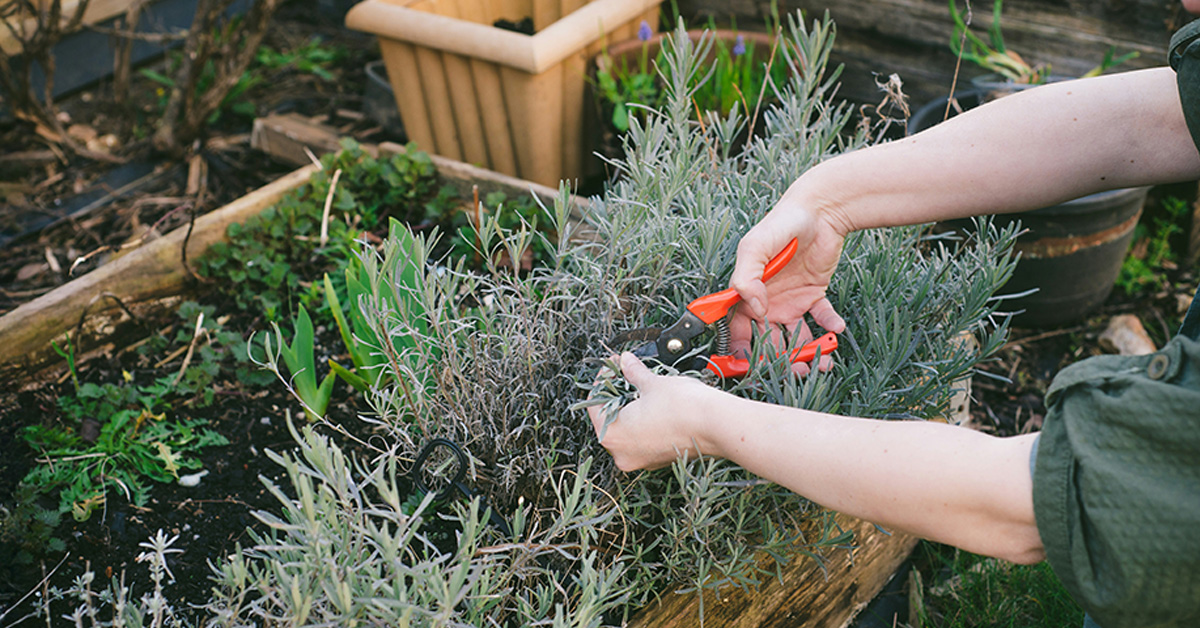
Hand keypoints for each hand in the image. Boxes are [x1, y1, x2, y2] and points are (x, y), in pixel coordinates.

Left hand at [587, 353, 722, 470]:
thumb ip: (632, 372)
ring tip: (641, 386)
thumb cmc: (684, 406)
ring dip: (630, 407)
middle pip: (608, 418)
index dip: (603, 379)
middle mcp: (621, 453)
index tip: (614, 364)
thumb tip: (625, 361)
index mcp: (612, 435)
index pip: (594, 404)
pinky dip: (644, 422)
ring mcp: (640, 460)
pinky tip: (653, 404)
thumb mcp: (651, 383)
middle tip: (625, 371)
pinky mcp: (658, 460)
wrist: (718, 425)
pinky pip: (642, 438)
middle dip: (616, 393)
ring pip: (626, 429)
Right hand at [728, 185, 849, 371]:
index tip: (751, 369)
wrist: (821, 210)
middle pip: (769, 342)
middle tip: (797, 372)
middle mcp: (767, 302)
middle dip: (781, 362)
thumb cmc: (782, 224)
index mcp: (747, 294)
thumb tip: (753, 307)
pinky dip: (830, 327)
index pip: (738, 331)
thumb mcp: (756, 246)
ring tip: (822, 363)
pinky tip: (836, 328)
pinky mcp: (814, 295)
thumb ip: (746, 276)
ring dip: (808, 353)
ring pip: (796, 337)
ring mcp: (791, 301)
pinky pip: (821, 318)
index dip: (742, 352)